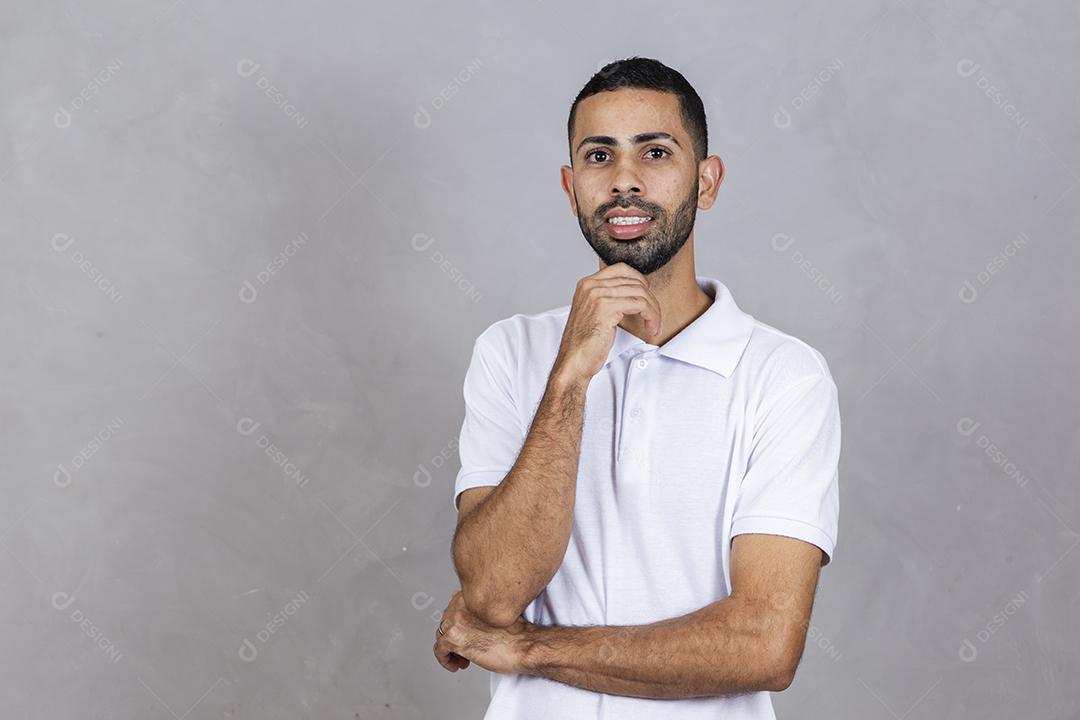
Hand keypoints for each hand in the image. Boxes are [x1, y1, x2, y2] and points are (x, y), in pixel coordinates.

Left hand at [433, 590, 533, 674]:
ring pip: (441, 634)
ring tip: (463, 658)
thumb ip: (477, 605)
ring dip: (451, 648)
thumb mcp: (496, 610)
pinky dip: (445, 659)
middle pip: (446, 621)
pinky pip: (439, 649)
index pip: (454, 607)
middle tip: (467, 647)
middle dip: (455, 636)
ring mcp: (457, 621)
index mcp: (471, 595)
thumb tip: (456, 598)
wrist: (525, 646)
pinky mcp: (455, 639)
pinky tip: (456, 664)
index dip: (460, 623)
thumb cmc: (516, 631)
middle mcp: (461, 604)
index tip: (467, 632)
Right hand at [551, 262, 662, 384]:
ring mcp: (598, 295)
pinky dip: (652, 316)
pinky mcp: (607, 307)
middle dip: (650, 299)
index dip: (639, 279)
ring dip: (654, 310)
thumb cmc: (584, 344)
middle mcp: (591, 286)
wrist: (574, 361)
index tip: (647, 294)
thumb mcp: (594, 314)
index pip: (621, 269)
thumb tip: (633, 294)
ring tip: (654, 325)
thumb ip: (608, 299)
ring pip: (640, 293)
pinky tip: (651, 328)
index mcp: (587, 284)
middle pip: (634, 281)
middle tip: (654, 316)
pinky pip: (641, 305)